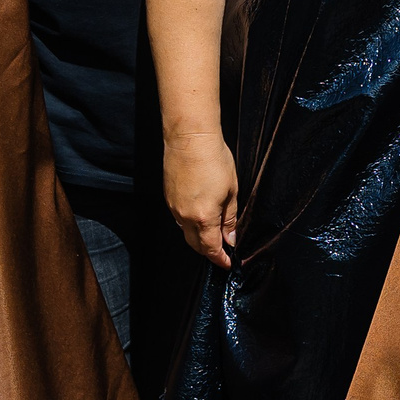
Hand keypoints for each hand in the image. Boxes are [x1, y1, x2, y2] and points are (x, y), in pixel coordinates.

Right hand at [164, 129, 237, 267]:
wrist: (190, 137)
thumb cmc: (213, 158)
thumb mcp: (231, 190)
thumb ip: (229, 218)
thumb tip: (230, 237)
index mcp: (203, 217)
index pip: (211, 248)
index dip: (220, 259)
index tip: (228, 262)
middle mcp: (184, 216)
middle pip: (195, 245)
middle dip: (209, 251)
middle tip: (222, 251)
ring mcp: (173, 207)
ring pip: (185, 232)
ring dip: (198, 237)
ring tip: (213, 233)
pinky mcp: (168, 197)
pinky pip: (178, 218)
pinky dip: (190, 223)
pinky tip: (200, 216)